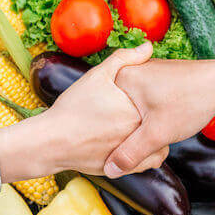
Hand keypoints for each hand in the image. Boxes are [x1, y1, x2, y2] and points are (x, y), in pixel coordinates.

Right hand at [0, 42, 166, 181]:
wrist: (52, 142)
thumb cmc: (72, 108)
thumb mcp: (97, 76)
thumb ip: (124, 59)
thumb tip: (148, 46)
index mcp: (137, 110)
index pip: (161, 99)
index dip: (159, 95)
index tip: (157, 92)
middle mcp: (139, 133)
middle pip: (162, 121)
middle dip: (160, 115)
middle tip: (156, 108)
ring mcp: (134, 152)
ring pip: (158, 144)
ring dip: (155, 137)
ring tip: (145, 127)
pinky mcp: (126, 168)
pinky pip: (148, 162)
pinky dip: (147, 154)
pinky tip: (138, 144)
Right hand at [104, 47, 214, 176]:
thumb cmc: (191, 101)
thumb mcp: (157, 134)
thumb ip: (131, 152)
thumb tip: (110, 170)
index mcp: (122, 79)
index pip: (103, 113)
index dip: (110, 136)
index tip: (118, 149)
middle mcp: (130, 72)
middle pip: (117, 112)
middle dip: (128, 133)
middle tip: (144, 144)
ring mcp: (145, 74)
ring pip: (132, 110)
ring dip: (141, 126)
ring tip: (155, 135)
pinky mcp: (158, 80)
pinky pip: (145, 104)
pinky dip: (150, 117)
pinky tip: (163, 125)